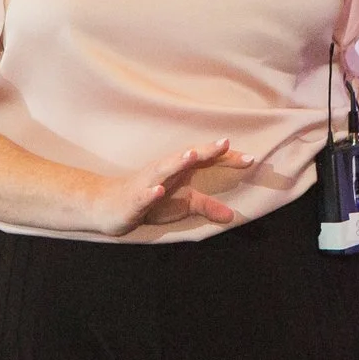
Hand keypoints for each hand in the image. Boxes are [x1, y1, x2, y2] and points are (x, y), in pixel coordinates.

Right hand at [79, 140, 253, 235]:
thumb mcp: (183, 206)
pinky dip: (151, 192)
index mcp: (178, 170)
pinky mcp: (134, 198)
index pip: (206, 160)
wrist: (108, 205)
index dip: (226, 159)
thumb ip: (207, 207)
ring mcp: (148, 183)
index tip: (250, 159)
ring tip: (191, 156)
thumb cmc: (149, 201)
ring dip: (177, 162)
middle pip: (187, 157)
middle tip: (225, 143)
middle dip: (205, 151)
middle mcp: (164, 170)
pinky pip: (143, 194)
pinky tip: (159, 190)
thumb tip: (232, 216)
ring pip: (164, 169)